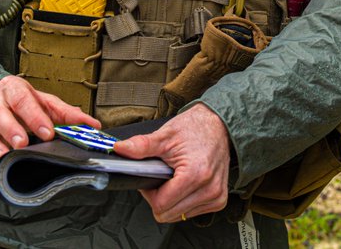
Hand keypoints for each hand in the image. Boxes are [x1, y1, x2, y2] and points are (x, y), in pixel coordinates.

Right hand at [0, 75, 101, 164]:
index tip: (47, 132)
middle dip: (13, 129)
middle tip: (24, 143)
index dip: (35, 116)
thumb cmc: (22, 103)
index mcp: (14, 89)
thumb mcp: (44, 103)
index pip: (23, 100)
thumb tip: (92, 125)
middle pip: (1, 114)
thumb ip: (66, 114)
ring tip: (9, 154)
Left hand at [114, 103, 230, 222]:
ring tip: (176, 178)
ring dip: (173, 200)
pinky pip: (192, 213)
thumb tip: (120, 149)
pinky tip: (186, 183)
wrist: (219, 124)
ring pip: (179, 216)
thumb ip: (141, 146)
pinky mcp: (219, 200)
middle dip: (160, 198)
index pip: (161, 205)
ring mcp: (216, 196)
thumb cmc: (195, 128)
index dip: (149, 193)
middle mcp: (209, 189)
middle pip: (168, 214)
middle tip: (163, 177)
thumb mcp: (166, 135)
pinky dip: (184, 201)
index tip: (151, 178)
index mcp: (196, 174)